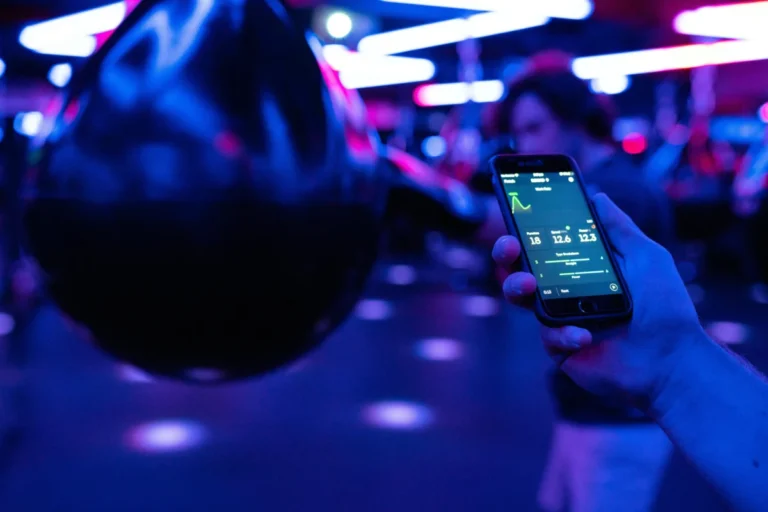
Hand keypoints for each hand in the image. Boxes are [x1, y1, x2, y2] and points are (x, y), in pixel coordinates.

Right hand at [492, 193, 706, 408]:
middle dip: (506, 254)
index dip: (527, 229)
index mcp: (583, 267)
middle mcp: (567, 291)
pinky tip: (584, 336)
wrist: (672, 359)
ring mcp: (562, 320)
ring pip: (522, 300)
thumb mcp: (646, 257)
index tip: (517, 214)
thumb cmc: (665, 307)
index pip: (546, 244)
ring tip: (530, 286)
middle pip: (522, 268)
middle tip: (509, 246)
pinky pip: (547, 336)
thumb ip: (619, 228)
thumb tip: (597, 196)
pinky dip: (563, 333)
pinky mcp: (562, 349)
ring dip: (517, 287)